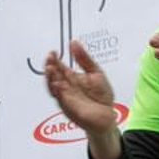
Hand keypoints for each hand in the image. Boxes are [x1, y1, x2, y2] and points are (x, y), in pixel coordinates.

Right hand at [42, 39, 122, 158]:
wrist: (107, 115)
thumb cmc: (101, 96)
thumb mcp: (96, 72)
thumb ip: (84, 58)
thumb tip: (73, 42)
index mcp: (71, 78)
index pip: (59, 67)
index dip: (55, 59)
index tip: (53, 52)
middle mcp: (65, 87)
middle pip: (53, 75)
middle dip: (50, 66)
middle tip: (50, 58)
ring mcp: (65, 97)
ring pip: (52, 87)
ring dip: (50, 78)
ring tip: (50, 68)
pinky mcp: (67, 107)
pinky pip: (60, 99)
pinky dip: (58, 91)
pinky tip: (58, 83)